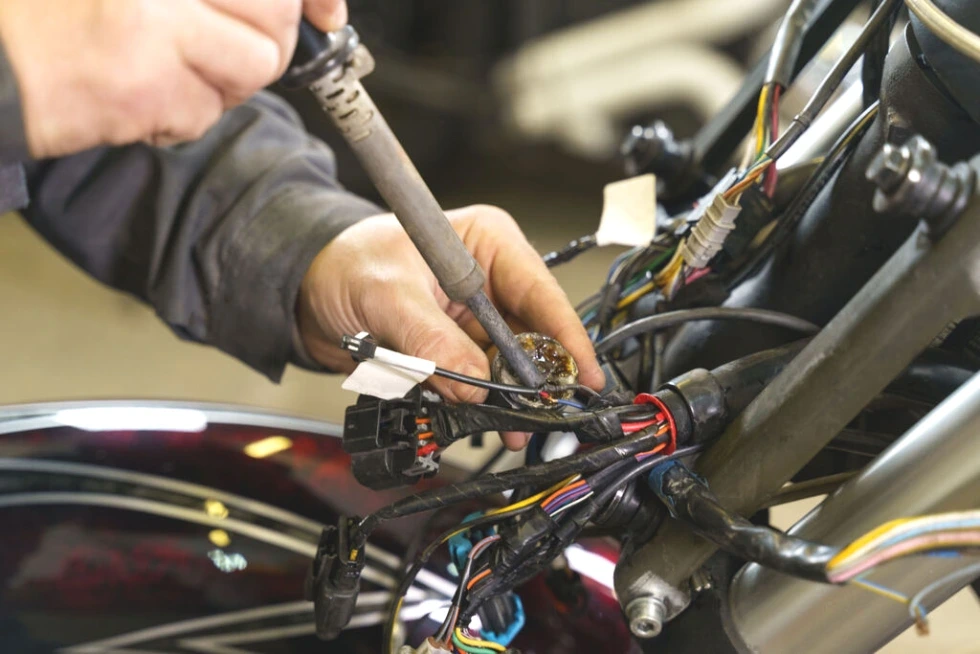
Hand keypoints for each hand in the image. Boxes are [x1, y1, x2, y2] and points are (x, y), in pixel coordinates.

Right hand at [0, 0, 346, 157]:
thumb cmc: (55, 13)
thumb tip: (309, 5)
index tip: (324, 10)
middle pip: (274, 14)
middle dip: (269, 40)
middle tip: (231, 45)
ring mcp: (154, 32)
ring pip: (255, 65)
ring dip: (230, 79)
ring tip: (182, 69)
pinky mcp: (144, 89)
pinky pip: (208, 110)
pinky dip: (186, 113)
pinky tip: (144, 93)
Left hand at [298, 205, 605, 448]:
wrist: (304, 291)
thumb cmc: (343, 262)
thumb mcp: (388, 293)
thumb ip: (432, 339)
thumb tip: (474, 381)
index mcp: (487, 244)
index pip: (541, 292)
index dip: (567, 337)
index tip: (585, 374)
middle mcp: (488, 280)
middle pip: (531, 335)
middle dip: (534, 377)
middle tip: (543, 412)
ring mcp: (473, 317)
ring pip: (505, 365)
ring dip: (504, 396)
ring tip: (509, 426)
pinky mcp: (454, 347)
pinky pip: (475, 379)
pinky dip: (475, 400)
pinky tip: (477, 416)